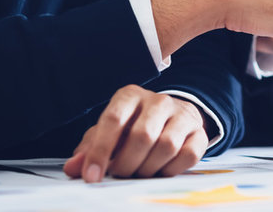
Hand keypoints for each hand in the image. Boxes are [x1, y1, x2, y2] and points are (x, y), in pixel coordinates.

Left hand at [63, 85, 208, 182]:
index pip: (113, 120)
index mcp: (130, 96)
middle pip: (143, 135)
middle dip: (127, 163)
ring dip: (148, 168)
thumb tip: (73, 168)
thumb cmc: (133, 127)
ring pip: (167, 146)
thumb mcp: (108, 133)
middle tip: (120, 174)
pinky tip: (160, 170)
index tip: (92, 176)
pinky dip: (170, 170)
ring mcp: (182, 115)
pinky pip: (188, 155)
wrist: (172, 118)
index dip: (100, 151)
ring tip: (139, 173)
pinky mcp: (199, 133)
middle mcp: (159, 101)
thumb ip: (89, 150)